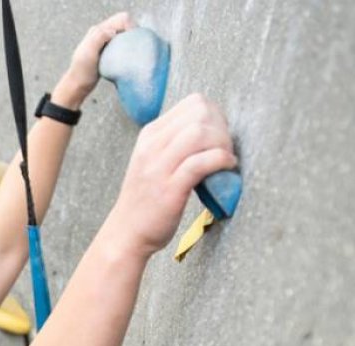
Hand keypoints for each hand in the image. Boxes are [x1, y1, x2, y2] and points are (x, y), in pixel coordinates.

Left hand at [53, 12, 133, 107]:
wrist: (78, 85)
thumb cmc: (83, 71)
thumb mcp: (89, 53)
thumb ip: (99, 37)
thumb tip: (113, 31)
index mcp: (98, 29)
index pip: (122, 19)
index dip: (131, 27)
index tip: (131, 41)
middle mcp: (102, 32)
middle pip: (125, 24)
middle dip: (132, 32)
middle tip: (132, 47)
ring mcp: (106, 41)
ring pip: (125, 33)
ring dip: (130, 40)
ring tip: (130, 52)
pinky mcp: (109, 50)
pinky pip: (123, 43)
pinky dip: (127, 46)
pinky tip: (127, 56)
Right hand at [108, 94, 236, 255]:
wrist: (126, 233)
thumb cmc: (147, 200)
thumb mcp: (154, 161)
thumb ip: (175, 143)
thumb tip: (212, 130)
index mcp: (150, 135)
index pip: (193, 103)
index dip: (216, 116)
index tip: (219, 137)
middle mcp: (152, 145)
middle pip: (200, 113)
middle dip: (222, 127)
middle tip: (225, 149)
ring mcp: (158, 166)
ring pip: (200, 133)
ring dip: (223, 144)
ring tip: (226, 160)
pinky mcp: (169, 188)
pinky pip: (202, 162)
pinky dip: (222, 161)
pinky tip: (227, 169)